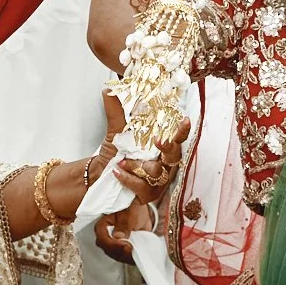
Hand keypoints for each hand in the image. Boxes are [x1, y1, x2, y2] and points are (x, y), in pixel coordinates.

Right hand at [95, 199, 153, 264]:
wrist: (140, 209)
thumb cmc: (131, 207)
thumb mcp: (129, 213)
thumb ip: (124, 224)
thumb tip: (118, 236)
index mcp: (103, 226)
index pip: (102, 239)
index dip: (113, 245)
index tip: (126, 245)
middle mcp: (106, 236)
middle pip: (109, 250)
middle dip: (121, 253)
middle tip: (132, 249)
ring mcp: (114, 244)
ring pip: (116, 255)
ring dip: (126, 256)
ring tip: (135, 251)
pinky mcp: (122, 248)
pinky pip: (124, 257)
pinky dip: (130, 258)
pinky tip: (136, 255)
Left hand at [100, 90, 187, 206]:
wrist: (100, 177)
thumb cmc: (115, 155)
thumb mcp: (116, 132)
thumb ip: (115, 111)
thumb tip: (107, 89)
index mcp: (161, 147)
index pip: (177, 137)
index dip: (183, 130)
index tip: (185, 119)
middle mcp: (164, 164)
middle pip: (174, 155)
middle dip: (168, 148)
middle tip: (159, 141)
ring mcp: (158, 181)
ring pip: (155, 171)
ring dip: (136, 165)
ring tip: (120, 161)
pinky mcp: (148, 195)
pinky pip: (141, 186)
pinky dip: (128, 177)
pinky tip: (117, 172)